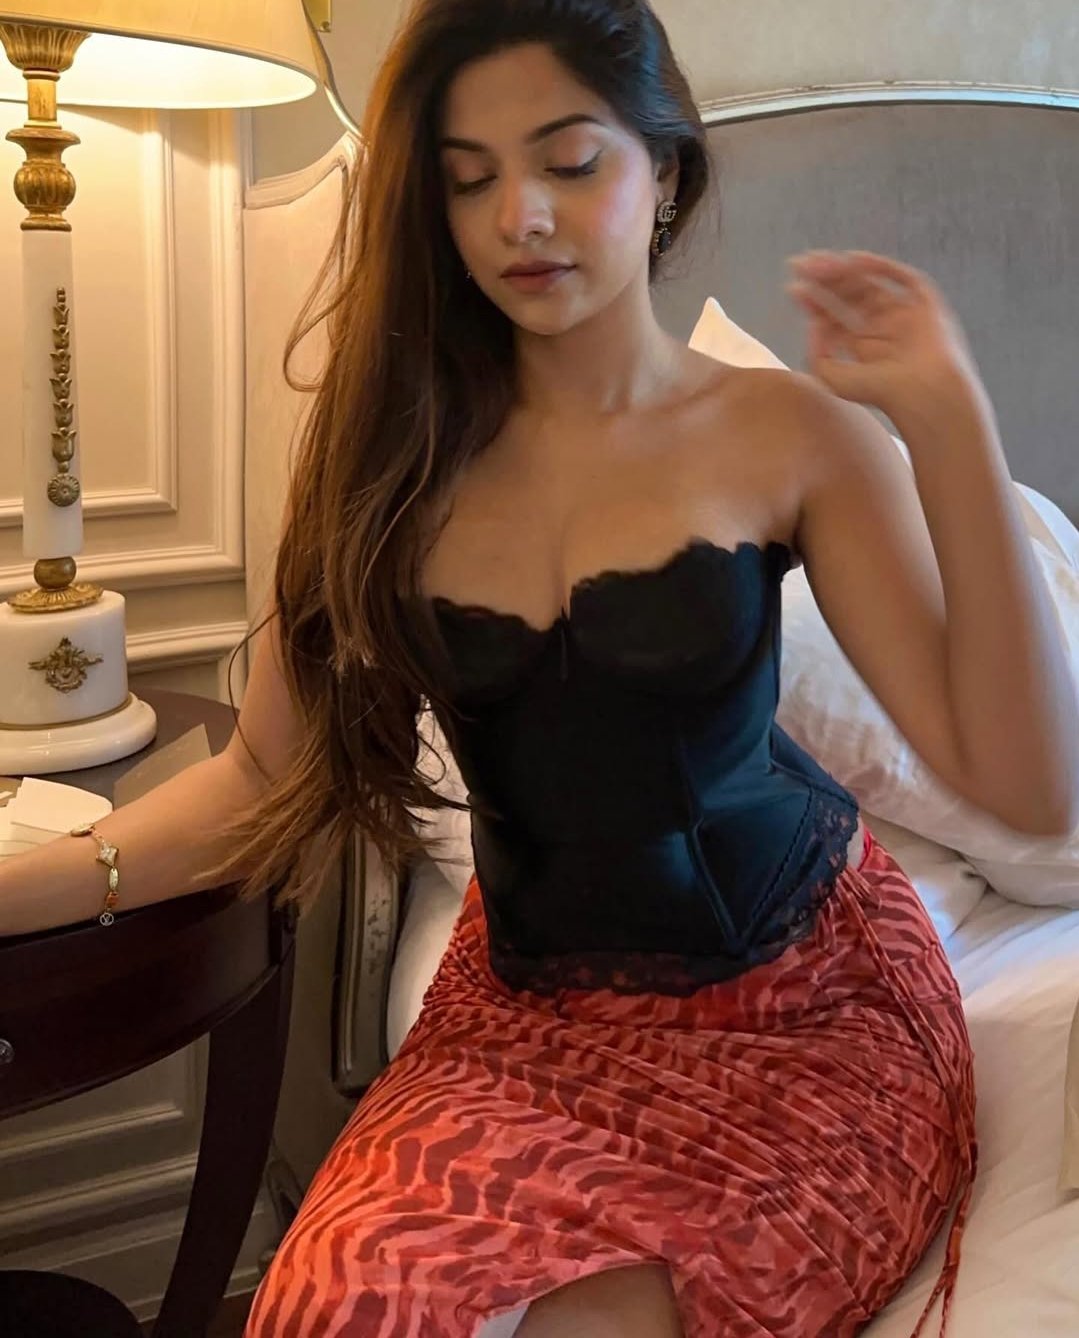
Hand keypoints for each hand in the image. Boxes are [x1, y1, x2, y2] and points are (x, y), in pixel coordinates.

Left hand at [785, 249, 985, 420]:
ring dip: (844, 270)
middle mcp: (880, 328)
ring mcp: (901, 314)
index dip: (813, 301)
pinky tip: (853, 260)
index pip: (833, 316)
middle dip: (824, 280)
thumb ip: (816, 352)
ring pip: (869, 283)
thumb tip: (814, 321)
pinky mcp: (923, 303)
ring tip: (822, 261)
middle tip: (801, 265)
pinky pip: (901, 277)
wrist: (922, 391)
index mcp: (861, 346)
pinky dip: (880, 266)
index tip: (794, 289)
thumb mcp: (833, 377)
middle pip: (848, 295)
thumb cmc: (880, 392)